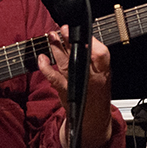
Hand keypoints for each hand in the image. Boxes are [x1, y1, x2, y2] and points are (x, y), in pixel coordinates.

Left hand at [37, 26, 112, 147]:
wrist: (93, 119)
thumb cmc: (97, 92)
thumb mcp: (104, 75)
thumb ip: (96, 59)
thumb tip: (83, 38)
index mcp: (104, 72)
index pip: (101, 53)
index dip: (91, 41)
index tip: (82, 32)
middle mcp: (91, 77)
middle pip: (80, 55)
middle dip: (70, 40)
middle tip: (63, 28)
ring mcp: (77, 84)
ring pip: (65, 62)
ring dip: (56, 47)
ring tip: (51, 35)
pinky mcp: (64, 90)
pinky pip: (53, 77)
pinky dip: (45, 67)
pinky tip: (42, 58)